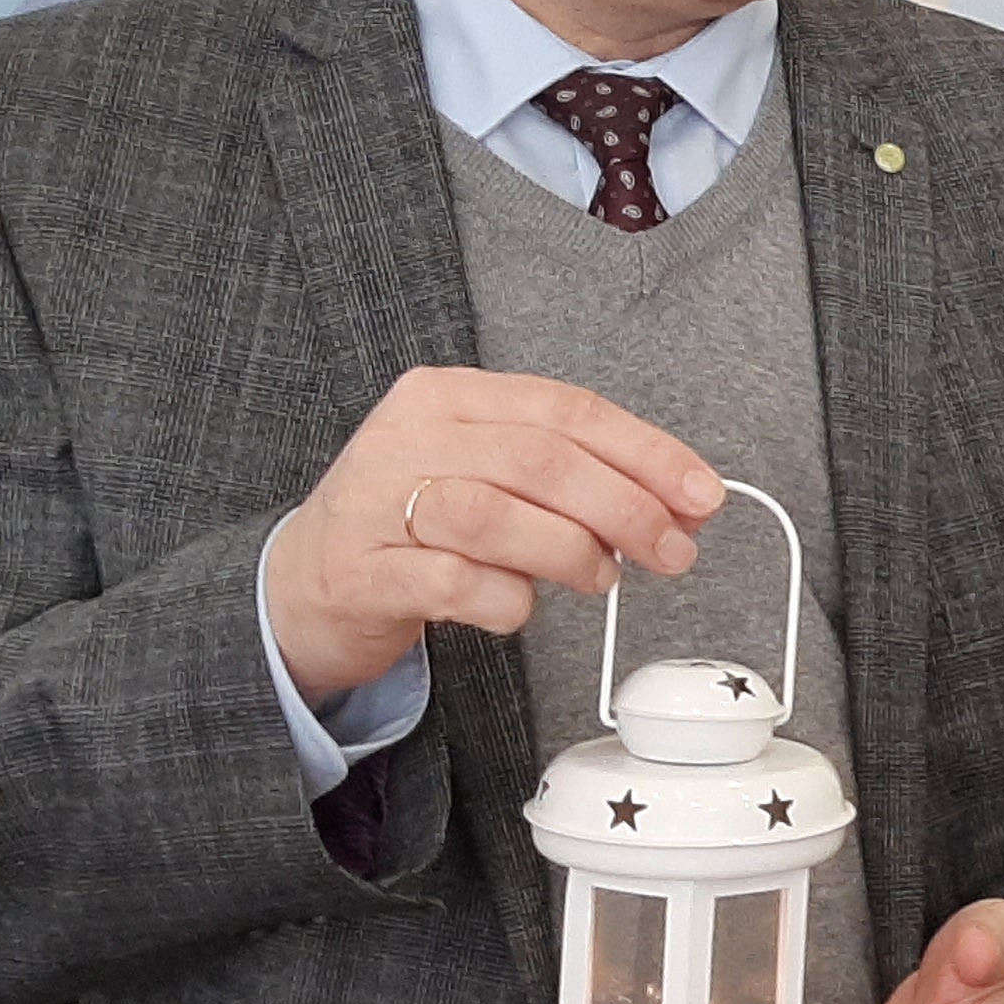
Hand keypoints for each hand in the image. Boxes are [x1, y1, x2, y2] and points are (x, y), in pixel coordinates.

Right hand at [263, 369, 724, 700]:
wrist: (302, 587)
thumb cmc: (413, 528)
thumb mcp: (490, 478)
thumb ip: (577, 479)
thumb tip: (682, 500)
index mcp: (446, 397)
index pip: (564, 410)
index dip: (645, 452)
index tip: (701, 493)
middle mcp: (406, 438)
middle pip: (539, 460)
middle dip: (625, 507)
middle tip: (672, 548)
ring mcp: (375, 504)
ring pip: (496, 515)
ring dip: (571, 551)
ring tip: (601, 577)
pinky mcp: (361, 573)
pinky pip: (455, 583)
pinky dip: (507, 601)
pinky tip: (519, 606)